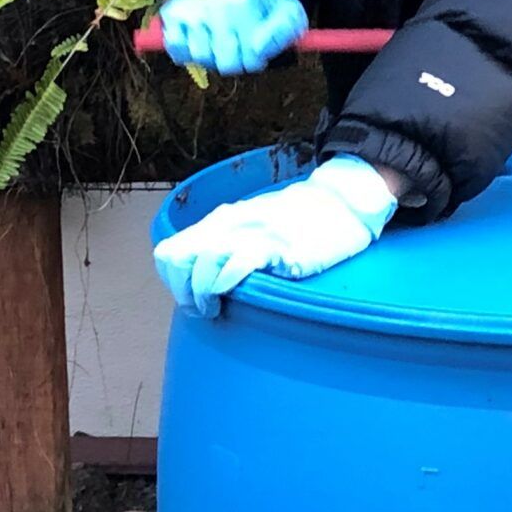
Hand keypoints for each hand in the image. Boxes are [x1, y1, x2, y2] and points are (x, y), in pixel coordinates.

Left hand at [154, 156, 399, 316]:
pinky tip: (237, 294)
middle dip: (181, 291)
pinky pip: (236, 265)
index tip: (190, 298)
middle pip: (177, 259)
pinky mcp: (275, 246)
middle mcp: (229, 224)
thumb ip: (230, 245)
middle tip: (201, 309)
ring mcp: (251, 233)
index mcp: (221, 220)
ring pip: (201, 262)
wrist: (341, 201)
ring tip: (216, 309)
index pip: (169, 252)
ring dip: (201, 294)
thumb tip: (208, 279)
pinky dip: (227, 284)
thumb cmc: (301, 220)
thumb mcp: (255, 226)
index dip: (173, 281)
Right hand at [157, 0, 307, 76]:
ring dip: (211, 55)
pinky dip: (184, 50)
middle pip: (225, 63)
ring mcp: (193, 7)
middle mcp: (217, 2)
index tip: (256, 48)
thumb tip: (259, 48)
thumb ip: (284, 31)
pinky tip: (197, 39)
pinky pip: (175, 46)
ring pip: (201, 56)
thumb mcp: (289, 14)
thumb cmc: (264, 9)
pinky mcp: (173, 12)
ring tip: (218, 38)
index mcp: (246, 1)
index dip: (254, 60)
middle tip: (237, 45)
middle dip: (234, 60)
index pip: (250, 57)